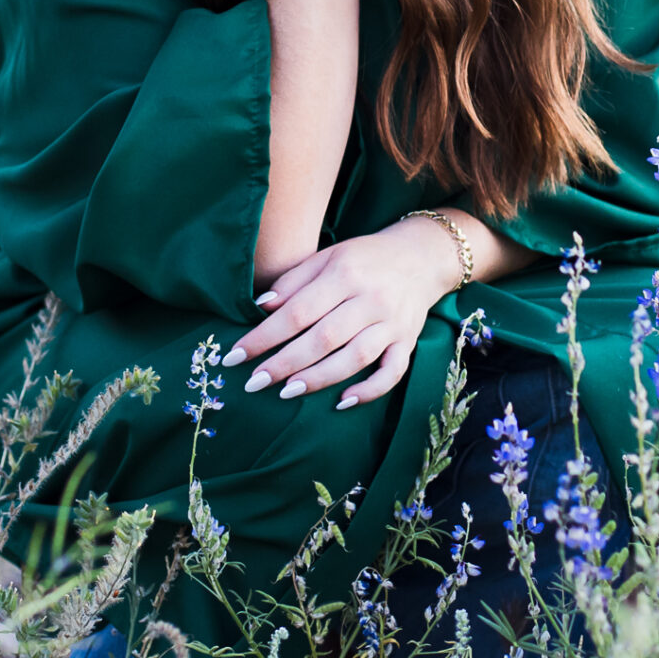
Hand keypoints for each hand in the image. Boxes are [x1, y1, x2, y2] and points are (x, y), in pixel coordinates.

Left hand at [220, 217, 466, 409]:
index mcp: (345, 273)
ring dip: (319, 378)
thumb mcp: (329, 256)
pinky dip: (370, 390)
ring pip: (355, 358)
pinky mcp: (408, 341)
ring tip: (286, 392)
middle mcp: (371, 299)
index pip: (298, 311)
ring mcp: (392, 323)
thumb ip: (294, 280)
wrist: (421, 256)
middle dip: (285, 363)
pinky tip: (343, 401)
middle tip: (253, 383)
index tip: (236, 356)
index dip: (265, 336)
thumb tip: (260, 306)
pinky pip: (392, 372)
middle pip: (324, 338)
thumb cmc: (365, 258)